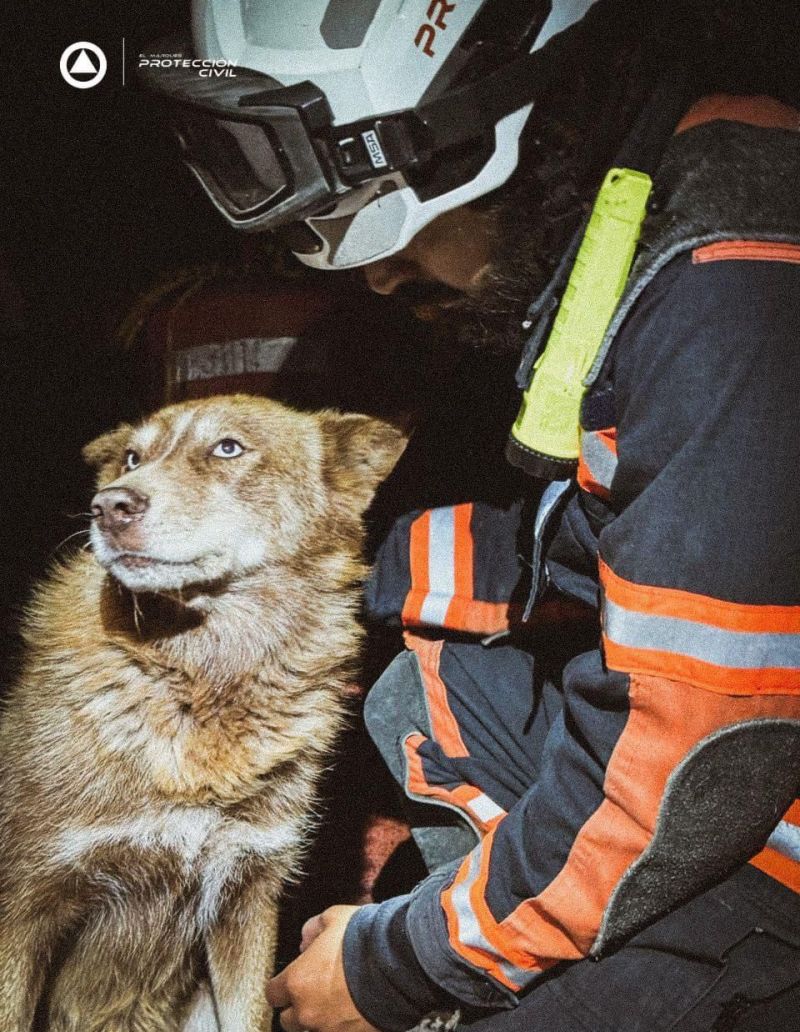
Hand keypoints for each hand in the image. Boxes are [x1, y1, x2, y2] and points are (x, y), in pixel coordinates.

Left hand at [267, 905, 380, 1031]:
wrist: (398, 962)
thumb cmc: (364, 940)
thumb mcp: (334, 918)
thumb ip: (314, 927)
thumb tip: (307, 938)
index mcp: (298, 981)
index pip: (273, 994)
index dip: (281, 986)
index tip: (290, 981)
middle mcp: (308, 1011)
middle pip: (288, 1020)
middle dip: (298, 1007)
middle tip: (313, 993)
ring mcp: (330, 1029)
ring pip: (313, 1029)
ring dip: (320, 1019)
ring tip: (337, 1002)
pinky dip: (342, 1025)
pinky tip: (354, 1010)